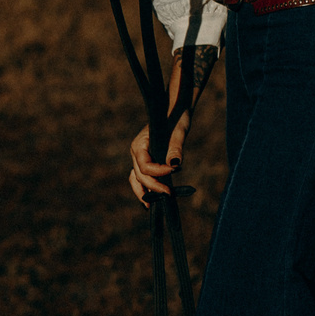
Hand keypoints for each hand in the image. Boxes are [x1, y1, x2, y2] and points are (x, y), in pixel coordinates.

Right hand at [126, 53, 195, 205]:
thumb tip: (174, 166)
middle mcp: (136, 152)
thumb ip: (175, 148)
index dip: (158, 173)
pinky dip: (145, 187)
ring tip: (150, 205)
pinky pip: (141, 176)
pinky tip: (151, 198)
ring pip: (136, 178)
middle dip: (153, 186)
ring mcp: (139, 157)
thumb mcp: (179, 132)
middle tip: (169, 194)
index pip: (144, 166)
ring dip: (144, 191)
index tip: (174, 172)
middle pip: (139, 175)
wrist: (175, 110)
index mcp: (139, 144)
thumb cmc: (177, 119)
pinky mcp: (146, 159)